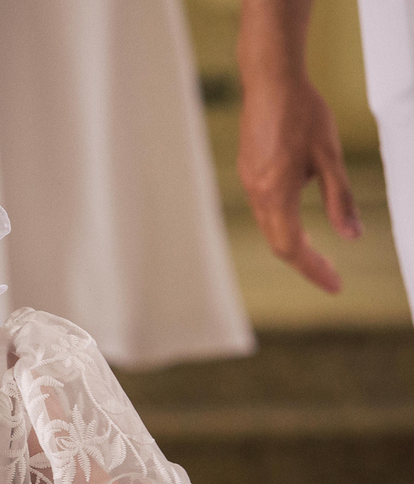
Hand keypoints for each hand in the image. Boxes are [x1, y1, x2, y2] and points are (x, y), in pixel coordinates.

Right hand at [237, 77, 361, 292]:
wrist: (270, 80)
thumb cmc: (303, 112)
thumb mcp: (330, 155)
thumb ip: (340, 198)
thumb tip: (352, 237)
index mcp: (277, 192)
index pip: (292, 246)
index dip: (314, 270)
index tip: (334, 286)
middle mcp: (257, 193)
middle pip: (279, 243)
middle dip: (306, 262)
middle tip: (332, 275)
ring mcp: (249, 183)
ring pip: (270, 227)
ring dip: (294, 242)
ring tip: (320, 251)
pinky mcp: (249, 172)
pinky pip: (264, 209)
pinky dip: (283, 223)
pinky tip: (299, 217)